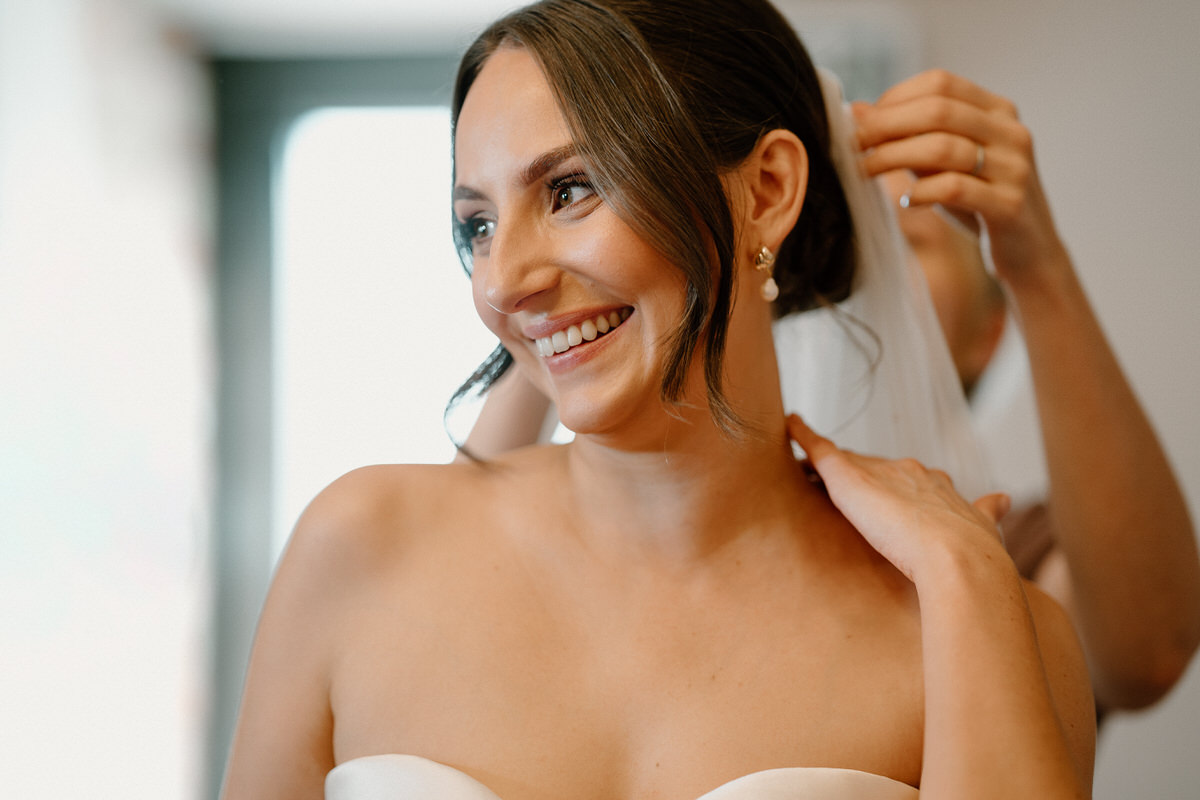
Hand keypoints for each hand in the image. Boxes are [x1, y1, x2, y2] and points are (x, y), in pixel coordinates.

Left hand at [787, 414, 1009, 582]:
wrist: (958, 556)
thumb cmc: (973, 554)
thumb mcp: (984, 529)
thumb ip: (988, 512)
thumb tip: (1004, 498)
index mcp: (937, 485)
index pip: (905, 478)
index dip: (891, 483)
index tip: (881, 490)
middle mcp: (908, 471)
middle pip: (874, 467)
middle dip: (858, 473)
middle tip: (834, 482)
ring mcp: (878, 472)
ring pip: (845, 461)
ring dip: (826, 461)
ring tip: (802, 459)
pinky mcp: (849, 478)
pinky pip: (819, 450)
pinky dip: (803, 436)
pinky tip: (789, 425)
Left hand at [852, 70, 1068, 288]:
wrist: (1029, 251)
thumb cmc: (977, 202)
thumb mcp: (944, 163)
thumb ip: (911, 136)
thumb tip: (858, 110)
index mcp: (997, 110)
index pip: (941, 83)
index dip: (894, 97)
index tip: (861, 120)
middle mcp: (1010, 131)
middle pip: (938, 110)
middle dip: (886, 124)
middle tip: (851, 143)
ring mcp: (1014, 167)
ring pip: (944, 148)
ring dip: (892, 157)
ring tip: (862, 170)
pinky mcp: (1010, 205)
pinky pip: (955, 189)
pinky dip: (921, 192)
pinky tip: (903, 200)